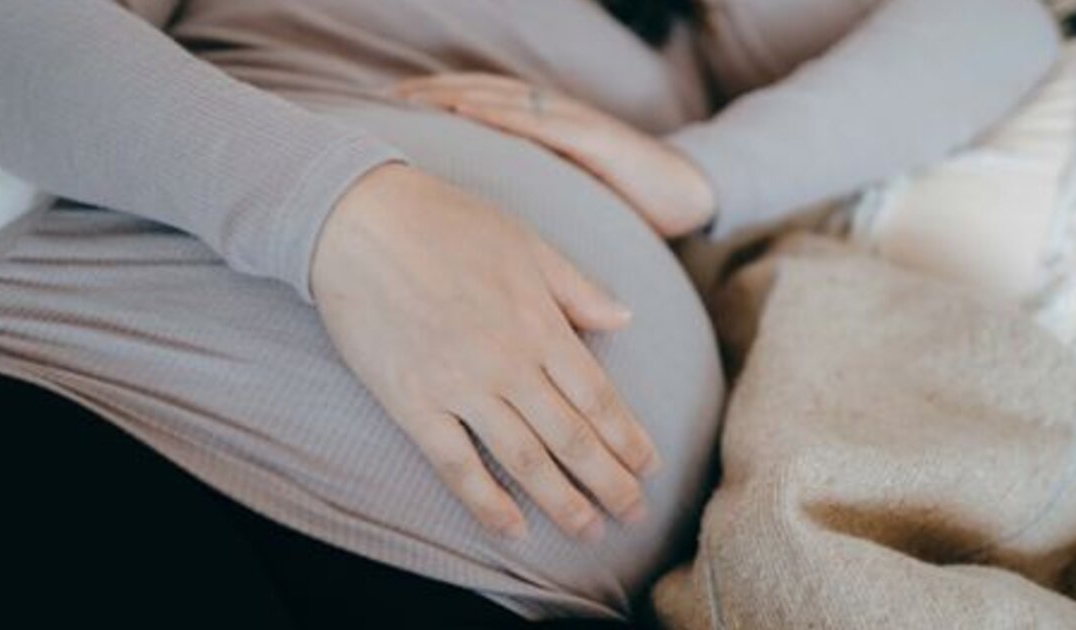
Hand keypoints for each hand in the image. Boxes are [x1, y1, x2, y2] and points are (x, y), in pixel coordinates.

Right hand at [311, 163, 660, 541]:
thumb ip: (577, 288)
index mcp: (540, 324)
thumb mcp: (526, 241)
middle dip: (609, 481)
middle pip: (571, 437)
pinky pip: (456, 464)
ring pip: (524, 459)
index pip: (598, 397)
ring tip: (589, 531)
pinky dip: (488, 501)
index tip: (650, 467)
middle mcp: (508, 363)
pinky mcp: (412, 403)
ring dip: (562, 501)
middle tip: (635, 514)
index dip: (628, 438)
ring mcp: (459, 386)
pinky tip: (514, 529)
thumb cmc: (445, 222)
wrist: (358, 220)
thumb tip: (625, 319)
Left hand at [393, 73, 716, 237]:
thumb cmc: (628, 204)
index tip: (392, 109)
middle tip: (386, 98)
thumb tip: (475, 229)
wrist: (689, 197)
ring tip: (414, 98)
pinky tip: (466, 111)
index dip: (437, 102)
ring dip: (455, 95)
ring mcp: (573, 123)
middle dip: (432, 93)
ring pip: (501, 99)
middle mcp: (553, 118)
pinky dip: (498, 113)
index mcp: (544, 132)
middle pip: (480, 94)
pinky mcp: (593, 138)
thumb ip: (526, 201)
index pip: (480, 105)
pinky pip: (537, 121)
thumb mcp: (565, 201)